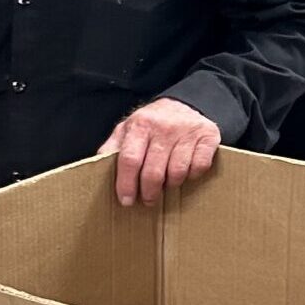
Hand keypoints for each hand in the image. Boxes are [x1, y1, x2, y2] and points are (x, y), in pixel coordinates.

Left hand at [98, 98, 221, 207]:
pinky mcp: (208, 136)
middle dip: (149, 193)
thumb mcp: (128, 129)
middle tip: (148, 200)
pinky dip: (192, 175)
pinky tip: (185, 172)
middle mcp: (164, 127)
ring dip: (171, 185)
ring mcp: (187, 130)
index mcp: (140, 125)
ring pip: (177, 172)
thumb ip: (113, 147)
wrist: (185, 103)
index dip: (126, 184)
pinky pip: (199, 167)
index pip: (129, 160)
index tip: (126, 200)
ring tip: (167, 184)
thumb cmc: (152, 123)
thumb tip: (96, 167)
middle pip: (153, 172)